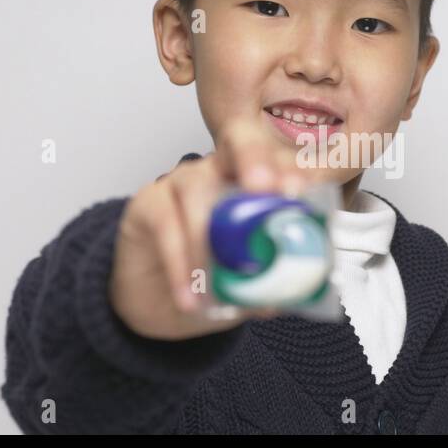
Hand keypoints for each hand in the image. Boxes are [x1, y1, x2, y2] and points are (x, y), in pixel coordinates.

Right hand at [109, 115, 310, 339]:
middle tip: (263, 187)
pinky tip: (190, 296)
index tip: (298, 190)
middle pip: (238, 143)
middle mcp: (220, 170)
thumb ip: (272, 280)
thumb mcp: (249, 285)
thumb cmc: (212, 282)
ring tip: (216, 287)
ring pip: (198, 191)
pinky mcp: (148, 203)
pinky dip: (180, 265)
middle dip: (254, 158)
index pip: (280, 160)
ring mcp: (182, 181)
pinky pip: (167, 227)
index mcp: (256, 182)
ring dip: (209, 239)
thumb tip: (296, 290)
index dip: (290, 168)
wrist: (160, 303)